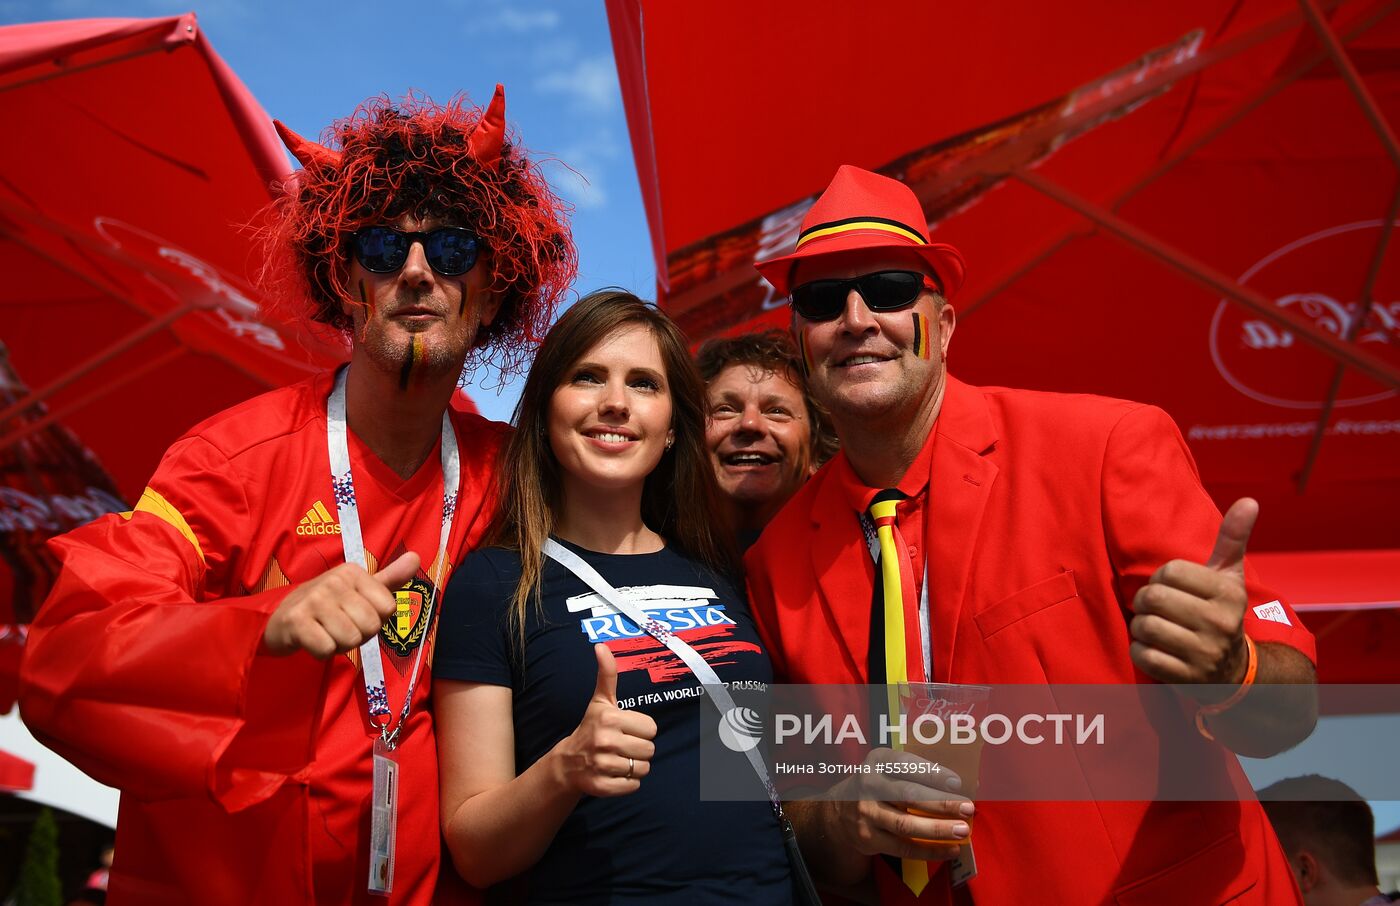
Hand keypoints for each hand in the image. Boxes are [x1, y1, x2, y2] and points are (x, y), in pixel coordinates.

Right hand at [262, 552, 420, 658]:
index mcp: (353, 572)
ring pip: (351, 640)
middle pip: (371, 626)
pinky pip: (327, 649)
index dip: (375, 620)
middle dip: (358, 635)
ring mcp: (313, 600)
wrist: (279, 618)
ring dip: (339, 645)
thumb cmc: (327, 605)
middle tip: (338, 626)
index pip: (388, 609)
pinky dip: (322, 652)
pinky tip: (313, 640)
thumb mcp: (359, 589)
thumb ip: (390, 579)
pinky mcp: (296, 621)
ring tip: (325, 632)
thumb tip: (417, 558)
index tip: (355, 614)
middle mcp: (334, 581)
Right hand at [552, 644, 656, 796]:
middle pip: (650, 750)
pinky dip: (628, 784)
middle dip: (640, 750)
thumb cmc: (591, 727)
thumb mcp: (600, 701)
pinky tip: (614, 774)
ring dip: (635, 767)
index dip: (641, 730)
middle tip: (623, 747)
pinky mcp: (602, 787)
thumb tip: (601, 646)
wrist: (568, 763)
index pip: (652, 728)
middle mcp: (605, 741)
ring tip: (618, 760)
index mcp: (610, 718)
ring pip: (643, 769)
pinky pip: (634, 787)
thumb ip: (607, 674)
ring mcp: (603, 765)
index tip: (626, 730)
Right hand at [826, 748, 972, 862]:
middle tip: (967, 808)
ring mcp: (866, 813)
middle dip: (941, 802)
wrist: (839, 813)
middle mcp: (869, 784)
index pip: (906, 763)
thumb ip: (918, 773)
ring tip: (962, 830)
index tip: (956, 782)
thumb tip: (962, 785)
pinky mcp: (868, 838)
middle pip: (909, 795)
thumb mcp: (889, 770)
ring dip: (938, 829)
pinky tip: (949, 850)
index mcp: (877, 761)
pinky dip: (929, 850)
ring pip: (906, 824)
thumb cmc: (878, 787)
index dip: (932, 772)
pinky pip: (903, 847)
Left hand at [1130, 498, 1255, 695]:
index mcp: (1229, 594)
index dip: (1162, 577)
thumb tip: (1249, 500)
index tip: (1173, 588)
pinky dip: (1141, 651)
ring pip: (1144, 626)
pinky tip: (1158, 650)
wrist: (1232, 672)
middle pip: (1151, 597)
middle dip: (1145, 602)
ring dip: (1141, 626)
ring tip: (1158, 628)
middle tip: (1158, 608)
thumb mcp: (1229, 577)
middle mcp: (1220, 623)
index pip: (1169, 571)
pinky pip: (1142, 655)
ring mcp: (1204, 653)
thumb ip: (1233, 538)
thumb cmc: (1220, 612)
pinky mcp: (1186, 678)